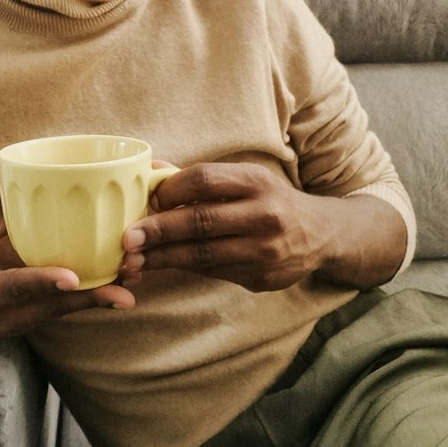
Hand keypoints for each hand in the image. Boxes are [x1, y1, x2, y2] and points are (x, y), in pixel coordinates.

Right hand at [0, 206, 134, 340]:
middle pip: (54, 308)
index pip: (18, 287)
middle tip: (126, 292)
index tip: (74, 279)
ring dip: (96, 301)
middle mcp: (6, 314)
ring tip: (129, 286)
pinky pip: (60, 312)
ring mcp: (20, 324)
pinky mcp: (30, 323)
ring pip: (63, 312)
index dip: (46, 282)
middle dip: (92, 300)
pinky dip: (84, 301)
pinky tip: (111, 287)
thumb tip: (26, 192)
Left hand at [120, 162, 362, 292]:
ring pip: (202, 255)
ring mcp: (264, 250)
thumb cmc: (269, 200)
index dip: (171, 189)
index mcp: (256, 181)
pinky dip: (183, 270)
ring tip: (133, 261)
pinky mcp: (261, 277)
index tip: (148, 199)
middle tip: (127, 239)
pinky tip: (161, 267)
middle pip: (199, 221)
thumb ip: (201, 178)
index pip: (204, 179)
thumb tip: (151, 169)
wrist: (320, 235)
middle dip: (158, 230)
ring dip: (163, 258)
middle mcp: (264, 215)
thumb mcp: (245, 179)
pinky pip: (213, 273)